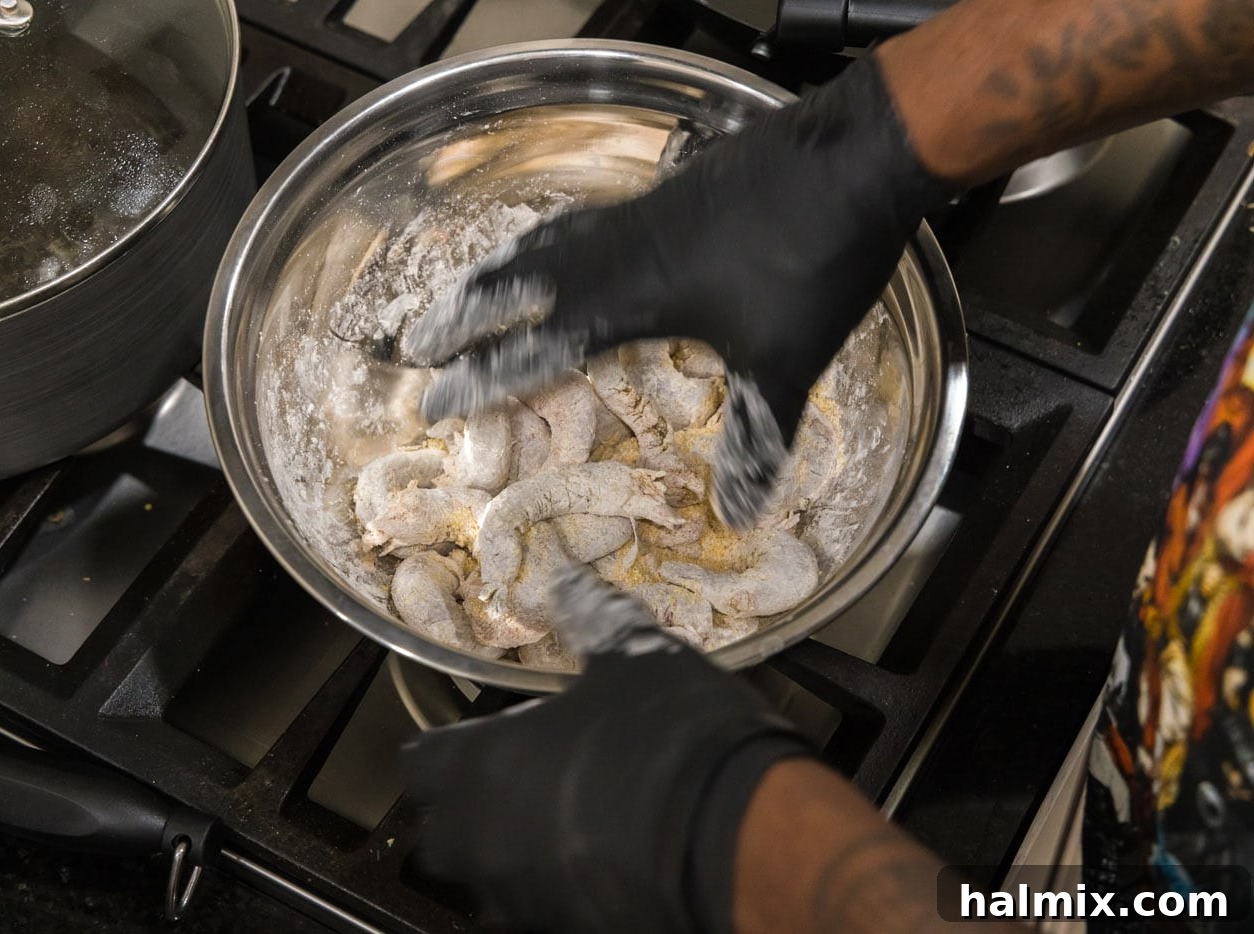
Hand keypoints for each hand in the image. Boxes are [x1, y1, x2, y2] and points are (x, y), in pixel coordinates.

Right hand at [403, 55, 950, 527]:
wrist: (854, 158)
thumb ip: (756, 436)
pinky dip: (545, 241)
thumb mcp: (785, 362)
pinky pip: (577, 222)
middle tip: (416, 342)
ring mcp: (637, 216)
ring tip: (461, 291)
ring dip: (493, 274)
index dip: (480, 380)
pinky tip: (557, 244)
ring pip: (541, 245)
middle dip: (461, 318)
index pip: (534, 347)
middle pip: (515, 286)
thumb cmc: (813, 263)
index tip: (433, 402)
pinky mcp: (663, 194)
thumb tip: (741, 515)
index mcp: (629, 300)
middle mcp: (617, 253)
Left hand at [403, 569, 812, 932]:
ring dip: (515, 844)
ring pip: (492, 875)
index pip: (419, 764)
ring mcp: (525, 898)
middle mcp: (486, 843)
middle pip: (442, 833)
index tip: (469, 730)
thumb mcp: (632, 655)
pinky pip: (544, 902)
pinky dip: (562, 876)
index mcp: (480, 769)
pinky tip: (611, 844)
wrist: (745, 842)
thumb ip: (588, 617)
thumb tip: (568, 582)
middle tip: (520, 772)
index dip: (443, 745)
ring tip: (574, 807)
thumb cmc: (673, 741)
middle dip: (469, 807)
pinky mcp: (570, 930)